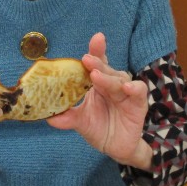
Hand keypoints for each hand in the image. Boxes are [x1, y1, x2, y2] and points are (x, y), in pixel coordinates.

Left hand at [47, 33, 151, 169]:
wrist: (115, 148)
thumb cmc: (98, 127)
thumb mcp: (80, 122)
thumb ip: (67, 117)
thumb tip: (48, 117)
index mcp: (97, 82)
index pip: (97, 62)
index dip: (97, 50)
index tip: (97, 38)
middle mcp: (112, 83)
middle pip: (106, 68)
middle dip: (96, 62)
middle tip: (86, 60)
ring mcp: (125, 92)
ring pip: (118, 79)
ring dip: (107, 78)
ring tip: (96, 76)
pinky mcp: (138, 104)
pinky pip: (138, 91)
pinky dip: (134, 88)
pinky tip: (126, 87)